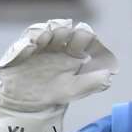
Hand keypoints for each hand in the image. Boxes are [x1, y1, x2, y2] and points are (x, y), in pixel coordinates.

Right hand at [0, 18, 117, 131]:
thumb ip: (93, 82)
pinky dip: (30, 41)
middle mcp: (57, 45)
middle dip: (66, 29)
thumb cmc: (54, 93)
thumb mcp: (75, 89)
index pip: (82, 38)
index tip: (90, 38)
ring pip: (44, 31)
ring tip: (49, 35)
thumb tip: (109, 75)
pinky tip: (33, 45)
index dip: (86, 35)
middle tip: (70, 33)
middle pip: (63, 30)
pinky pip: (25, 41)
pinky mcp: (22, 49)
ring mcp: (40, 45)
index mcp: (73, 52)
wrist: (27, 102)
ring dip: (48, 31)